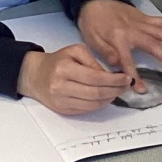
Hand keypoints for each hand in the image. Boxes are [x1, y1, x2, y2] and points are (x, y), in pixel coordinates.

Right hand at [17, 45, 131, 114]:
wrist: (35, 75)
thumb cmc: (56, 61)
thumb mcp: (74, 51)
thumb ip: (93, 62)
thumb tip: (109, 76)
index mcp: (64, 69)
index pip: (95, 78)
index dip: (114, 80)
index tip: (126, 78)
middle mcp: (61, 86)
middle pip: (96, 93)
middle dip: (115, 90)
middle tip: (125, 86)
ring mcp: (61, 100)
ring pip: (93, 105)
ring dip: (109, 99)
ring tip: (116, 91)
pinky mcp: (62, 110)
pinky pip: (86, 110)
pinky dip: (98, 105)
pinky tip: (104, 97)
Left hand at [77, 0, 161, 92]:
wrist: (93, 1)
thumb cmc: (91, 22)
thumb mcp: (91, 38)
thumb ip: (104, 51)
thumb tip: (116, 63)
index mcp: (117, 38)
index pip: (127, 61)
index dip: (134, 76)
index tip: (141, 89)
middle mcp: (132, 30)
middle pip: (152, 45)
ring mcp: (140, 23)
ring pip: (160, 32)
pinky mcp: (144, 17)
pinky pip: (161, 20)